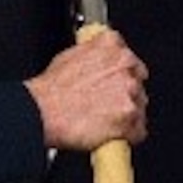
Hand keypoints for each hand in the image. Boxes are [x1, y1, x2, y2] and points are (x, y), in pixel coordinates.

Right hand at [24, 28, 146, 150]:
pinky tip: (112, 134)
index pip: (130, 58)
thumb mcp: (71, 54)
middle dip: (125, 94)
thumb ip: (94, 54)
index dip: (121, 74)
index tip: (115, 82)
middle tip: (106, 103)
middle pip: (137, 83)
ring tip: (105, 120)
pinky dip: (128, 136)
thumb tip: (98, 61)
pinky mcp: (129, 119)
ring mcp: (129, 93)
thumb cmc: (51, 88)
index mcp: (112, 46)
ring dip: (127, 115)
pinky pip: (139, 131)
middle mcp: (125, 67)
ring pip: (140, 107)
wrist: (42, 112)